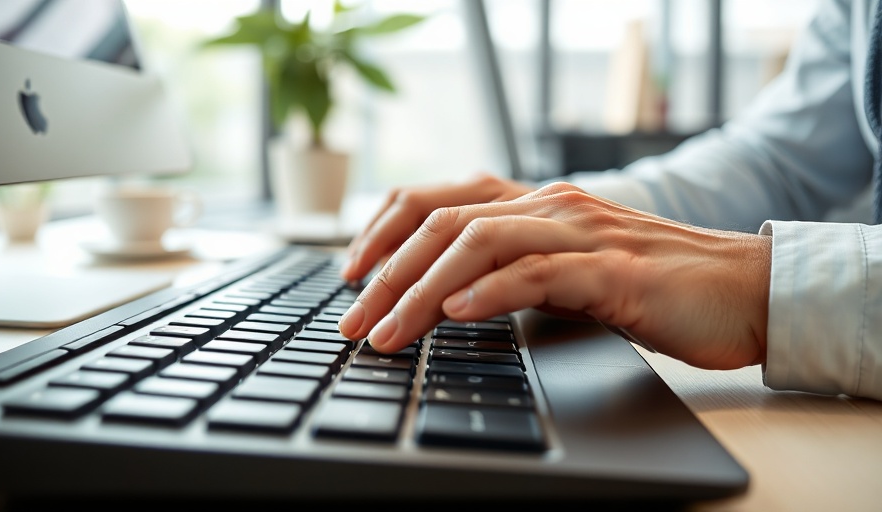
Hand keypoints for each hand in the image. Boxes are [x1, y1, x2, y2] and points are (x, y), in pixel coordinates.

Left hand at [338, 181, 771, 370]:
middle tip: (354, 321)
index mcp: (533, 204)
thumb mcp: (565, 267)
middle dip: (387, 273)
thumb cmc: (650, 283)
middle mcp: (550, 207)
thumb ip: (512, 268)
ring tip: (388, 331)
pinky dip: (491, 290)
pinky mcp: (616, 271)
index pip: (437, 200)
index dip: (383, 232)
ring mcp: (583, 233)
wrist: (741, 288)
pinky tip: (456, 311)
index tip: (350, 276)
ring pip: (480, 243)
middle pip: (444, 223)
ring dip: (422, 289)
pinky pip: (541, 273)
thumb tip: (443, 295)